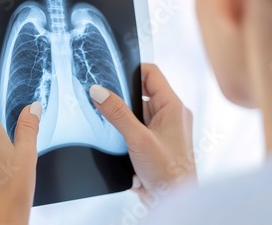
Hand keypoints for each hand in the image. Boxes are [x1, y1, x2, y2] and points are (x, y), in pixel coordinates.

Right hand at [89, 64, 195, 203]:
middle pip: (141, 93)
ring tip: (112, 125)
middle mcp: (170, 115)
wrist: (173, 202)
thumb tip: (98, 91)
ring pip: (137, 113)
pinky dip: (125, 132)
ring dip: (123, 118)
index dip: (132, 70)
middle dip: (123, 98)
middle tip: (105, 100)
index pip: (152, 74)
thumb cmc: (168, 172)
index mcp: (173, 106)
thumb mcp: (138, 139)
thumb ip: (117, 114)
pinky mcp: (154, 143)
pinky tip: (116, 140)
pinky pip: (136, 129)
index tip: (111, 73)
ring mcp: (162, 130)